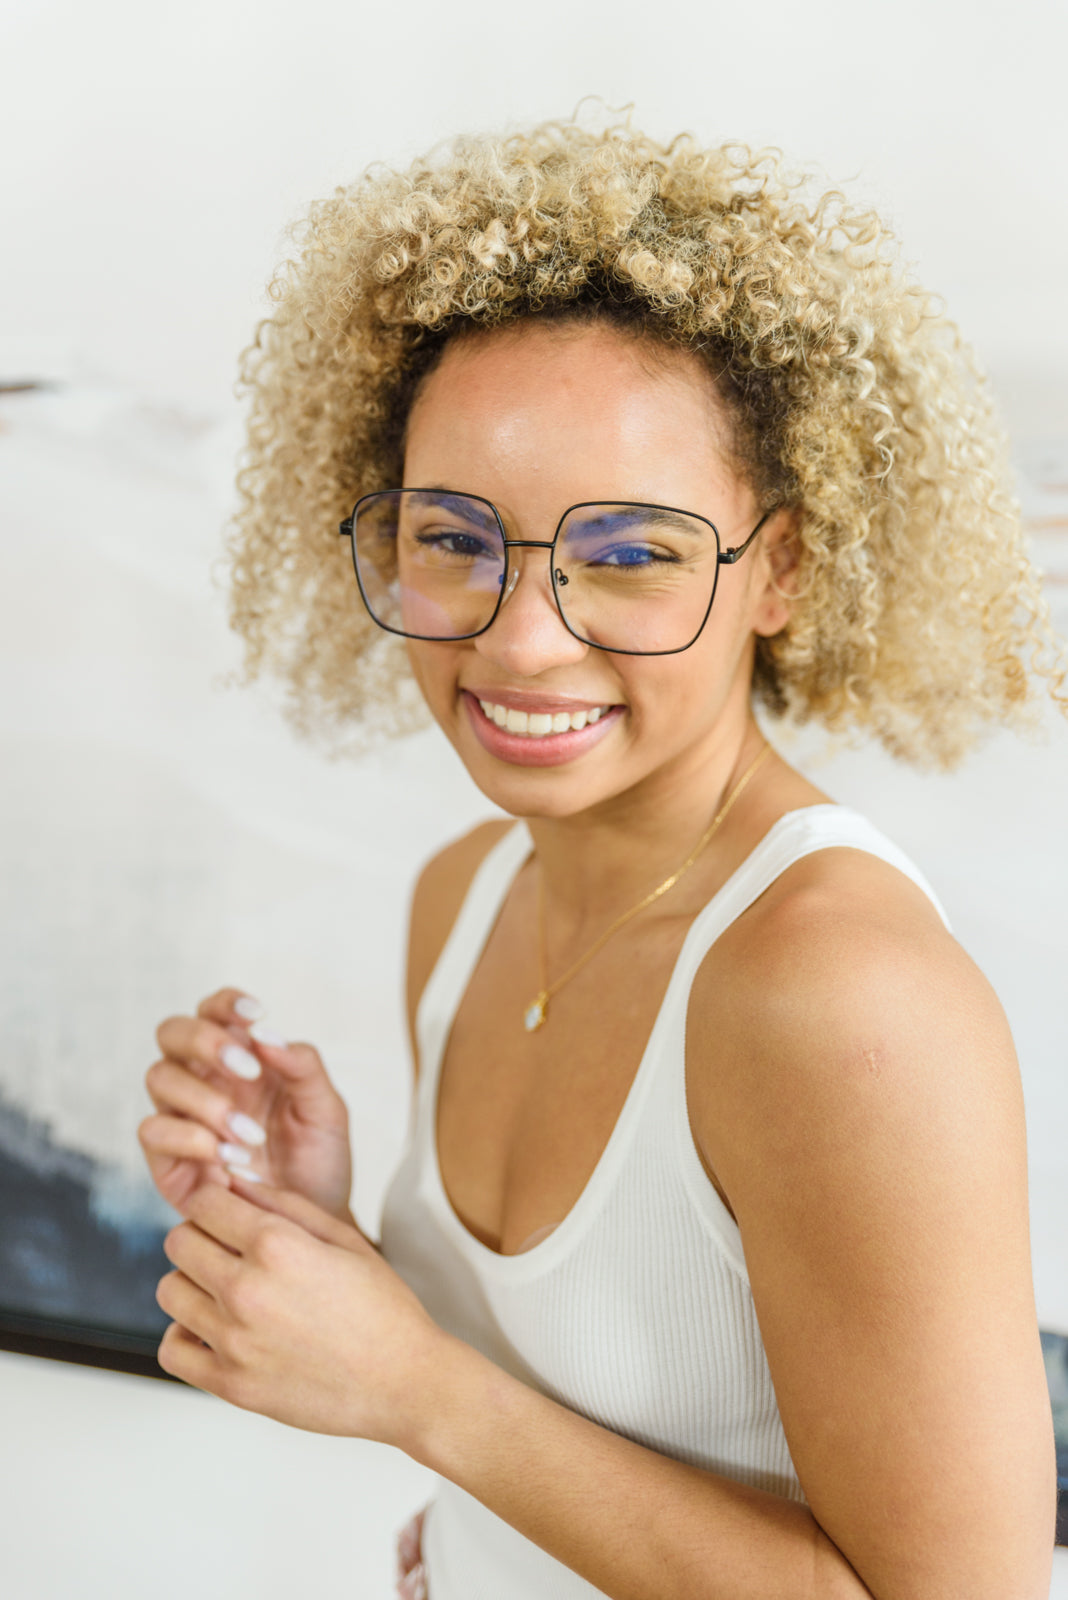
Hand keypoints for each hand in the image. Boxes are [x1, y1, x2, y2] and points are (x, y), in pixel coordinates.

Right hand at [139, 988, 352, 1221]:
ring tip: (249, 1133)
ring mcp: (181, 1119)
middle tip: (248, 1071)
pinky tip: (230, 1158)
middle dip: (206, 1041)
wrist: (310, 1228)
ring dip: (205, 1098)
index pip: (213, 1010)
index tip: (256, 1014)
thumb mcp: (325, 1110)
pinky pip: (153, 1131)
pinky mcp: (167, 1162)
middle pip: (171, 1032)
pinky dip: (192, 1138)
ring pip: (159, 1077)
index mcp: (238, 1059)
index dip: (225, 1003)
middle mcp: (202, 1082)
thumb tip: (266, 1034)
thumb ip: (302, 1066)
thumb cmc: (317, 1162)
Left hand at [156, 1179, 444, 1449]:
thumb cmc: (382, 1307)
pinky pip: (172, 1349)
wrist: (403, 1382)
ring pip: (170, 1291)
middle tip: (229, 1251)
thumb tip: (234, 1184)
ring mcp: (234, 1341)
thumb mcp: (343, 1237)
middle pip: (178, 1243)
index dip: (215, 1202)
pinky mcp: (230, 1385)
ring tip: (226, 1292)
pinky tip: (217, 1330)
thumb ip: (284, 1204)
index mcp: (277, 1246)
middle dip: (200, 1236)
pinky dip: (186, 1335)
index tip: (229, 1214)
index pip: (203, 1203)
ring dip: (193, 1284)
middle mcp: (246, 1289)